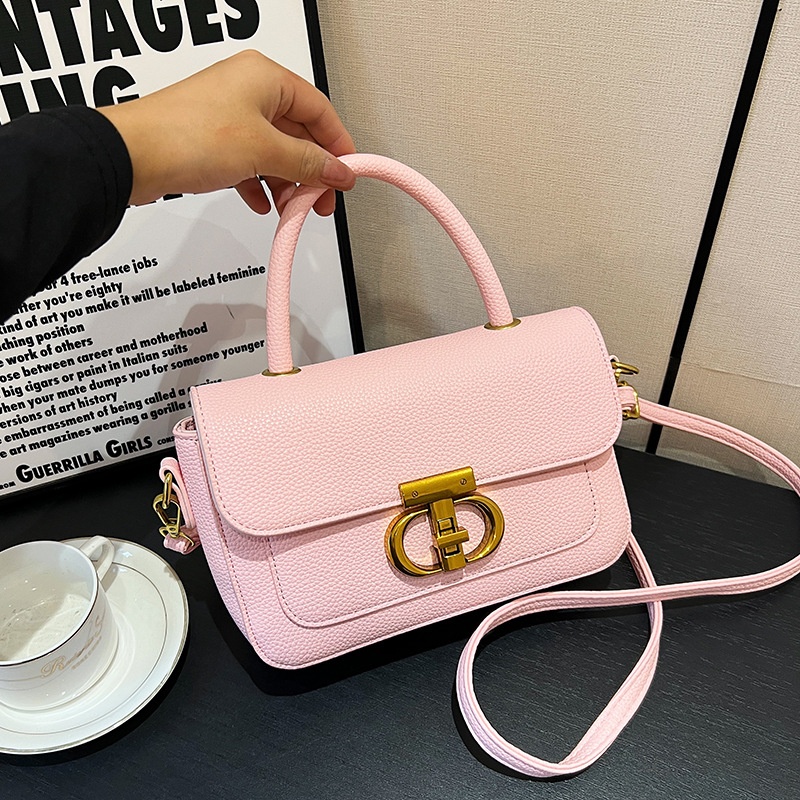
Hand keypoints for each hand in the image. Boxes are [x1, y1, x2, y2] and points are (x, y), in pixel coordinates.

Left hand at [98, 50, 355, 215]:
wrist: (133, 156)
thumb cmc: (188, 135)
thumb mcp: (264, 151)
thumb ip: (308, 163)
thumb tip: (337, 170)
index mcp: (266, 78)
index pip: (319, 110)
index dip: (338, 145)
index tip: (348, 174)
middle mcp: (249, 91)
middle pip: (298, 134)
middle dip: (312, 172)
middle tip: (321, 201)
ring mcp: (229, 115)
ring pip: (275, 152)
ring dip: (287, 183)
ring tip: (291, 208)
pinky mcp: (213, 140)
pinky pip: (251, 163)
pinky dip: (261, 185)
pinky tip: (262, 203)